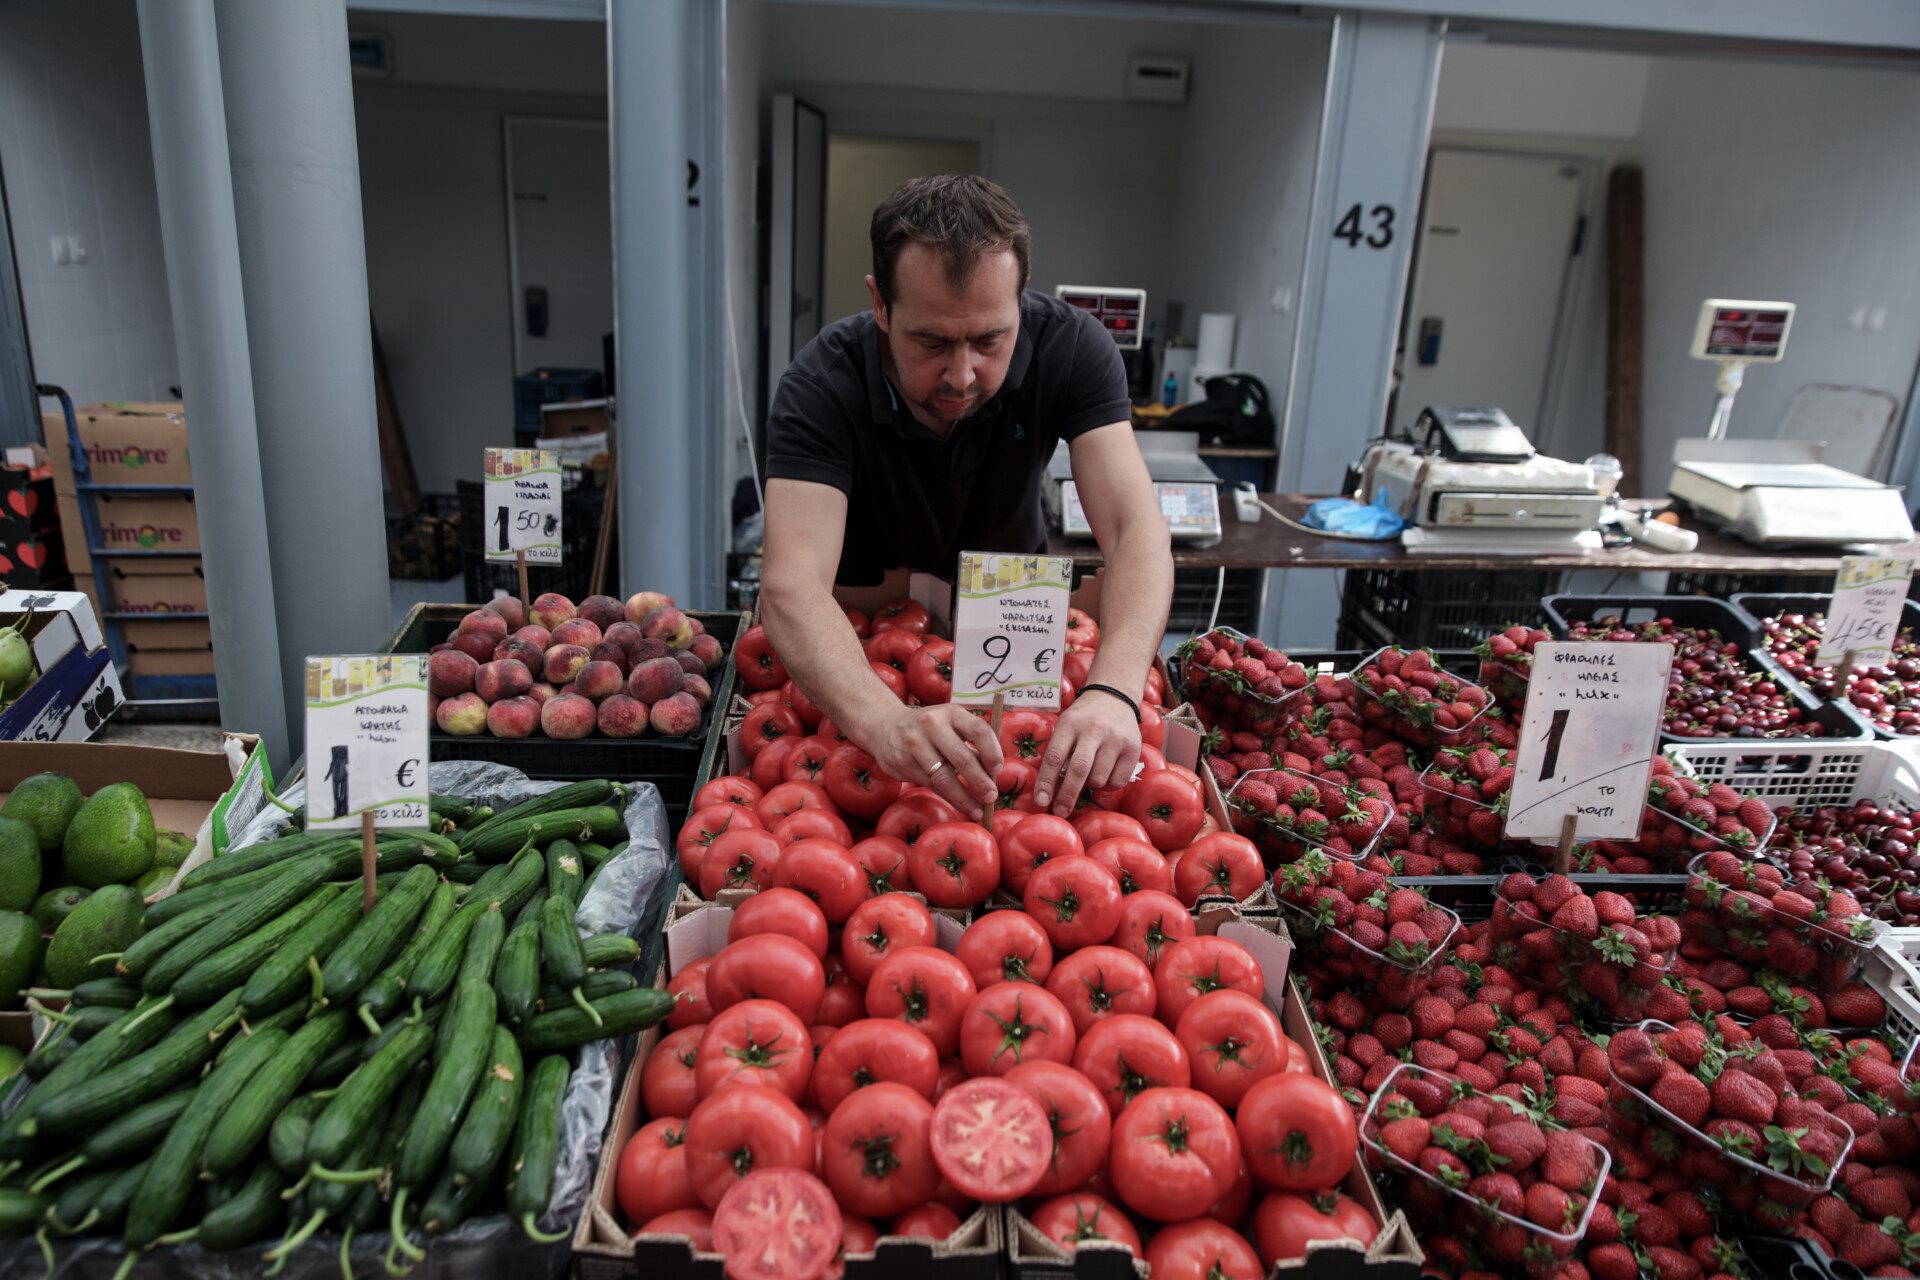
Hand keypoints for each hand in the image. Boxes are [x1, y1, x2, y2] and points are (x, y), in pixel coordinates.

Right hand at [862, 703, 1002, 820]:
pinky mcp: (903, 762)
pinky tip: (960, 805)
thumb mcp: (950, 724)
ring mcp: (915, 744)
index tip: (997, 770)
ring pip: (944, 777)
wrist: (884, 725)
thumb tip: (993, 772)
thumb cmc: (930, 728)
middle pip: (962, 757)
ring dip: (963, 797)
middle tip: (992, 797)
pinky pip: (930, 784)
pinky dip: (948, 798)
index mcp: (951, 713)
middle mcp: (932, 725)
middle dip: (979, 781)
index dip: (992, 752)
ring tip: (978, 811)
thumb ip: (971, 742)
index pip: (978, 730)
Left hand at [1034, 691, 1140, 816]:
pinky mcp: (1133, 748)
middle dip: (1067, 795)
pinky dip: (1108, 786)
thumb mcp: (1065, 727)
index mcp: (1070, 724)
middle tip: (1061, 812)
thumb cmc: (1083, 719)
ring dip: (1091, 786)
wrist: (1114, 697)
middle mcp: (1093, 730)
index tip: (1041, 801)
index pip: (1054, 756)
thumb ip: (1059, 753)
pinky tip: (1107, 773)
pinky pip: (1118, 781)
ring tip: (1090, 774)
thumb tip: (1050, 791)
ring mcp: (1115, 739)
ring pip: (1099, 779)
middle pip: (1078, 769)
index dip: (1046, 781)